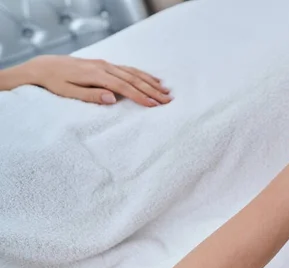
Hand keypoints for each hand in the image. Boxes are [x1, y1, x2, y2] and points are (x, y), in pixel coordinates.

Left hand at [24, 55, 171, 106]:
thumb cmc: (54, 83)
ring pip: (133, 73)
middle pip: (133, 79)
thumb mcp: (68, 93)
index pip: (123, 87)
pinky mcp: (105, 64)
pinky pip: (128, 69)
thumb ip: (91, 96)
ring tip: (166, 91)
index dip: (140, 96)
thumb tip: (113, 98)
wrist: (44, 66)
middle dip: (152, 90)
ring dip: (151, 82)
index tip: (154, 105)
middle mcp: (104, 67)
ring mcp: (106, 64)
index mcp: (96, 75)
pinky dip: (143, 74)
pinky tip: (153, 79)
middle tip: (168, 100)